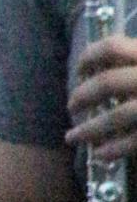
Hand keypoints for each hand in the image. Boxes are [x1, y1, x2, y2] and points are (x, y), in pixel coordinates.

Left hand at [66, 35, 136, 157]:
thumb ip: (135, 59)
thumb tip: (97, 69)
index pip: (111, 47)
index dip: (88, 58)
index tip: (79, 71)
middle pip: (107, 83)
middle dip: (82, 96)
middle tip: (72, 107)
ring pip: (116, 116)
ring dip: (88, 130)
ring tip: (72, 138)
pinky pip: (134, 141)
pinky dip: (113, 149)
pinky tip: (100, 155)